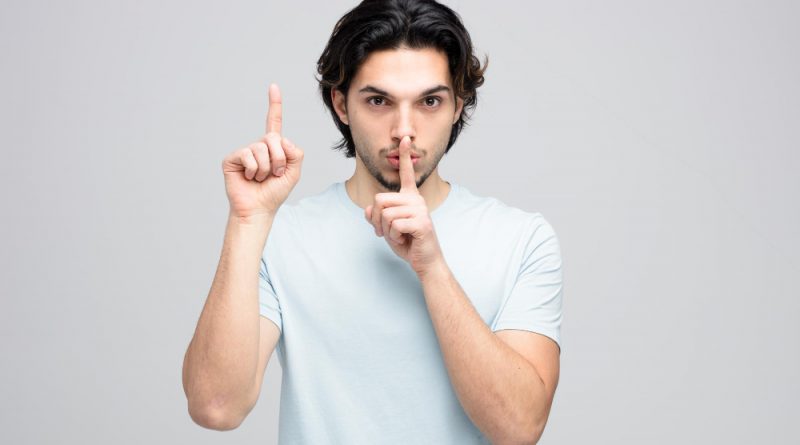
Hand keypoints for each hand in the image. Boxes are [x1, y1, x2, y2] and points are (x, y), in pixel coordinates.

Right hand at [222, 84, 303, 219]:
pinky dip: (253, 169)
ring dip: (266, 168)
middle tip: (274, 174)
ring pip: (261, 148)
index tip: (273, 86)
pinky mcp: (232, 159)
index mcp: (273, 147)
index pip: (274, 122)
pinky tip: (249, 178)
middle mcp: (258, 146)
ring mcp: (244, 151)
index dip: (274, 105)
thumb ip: (296, 153)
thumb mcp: (294, 172)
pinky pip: (248, 155)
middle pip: (273, 138)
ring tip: (260, 178)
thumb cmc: (274, 193)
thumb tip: (282, 139)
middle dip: (279, 159)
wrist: (259, 209)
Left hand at [365, 136, 444, 274]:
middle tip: (387, 231)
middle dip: (377, 220)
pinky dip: (393, 236)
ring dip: (385, 230)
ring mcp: (420, 210)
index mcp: (410, 197)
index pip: (406, 173)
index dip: (404, 156)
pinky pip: (394, 225)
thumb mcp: (386, 228)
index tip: (405, 138)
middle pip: (380, 199)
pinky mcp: (421, 223)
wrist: (425, 261)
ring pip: (385, 214)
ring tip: (398, 236)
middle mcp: (416, 200)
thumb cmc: (407, 242)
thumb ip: (376, 216)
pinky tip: (404, 239)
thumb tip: (369, 208)